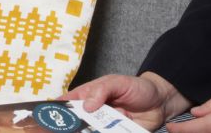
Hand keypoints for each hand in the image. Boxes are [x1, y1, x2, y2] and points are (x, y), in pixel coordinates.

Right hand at [60, 72, 190, 129]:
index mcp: (88, 96)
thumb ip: (101, 90)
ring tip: (88, 131)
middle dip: (70, 128)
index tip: (48, 117)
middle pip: (75, 123)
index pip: (67, 103)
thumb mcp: (118, 82)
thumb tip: (87, 105)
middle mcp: (93, 113)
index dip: (56, 110)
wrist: (162, 102)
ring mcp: (103, 126)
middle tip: (70, 130)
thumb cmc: (138, 88)